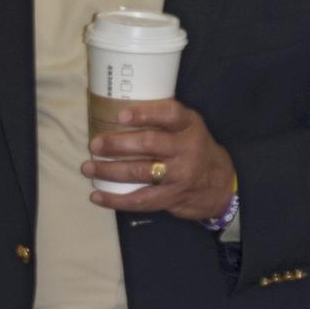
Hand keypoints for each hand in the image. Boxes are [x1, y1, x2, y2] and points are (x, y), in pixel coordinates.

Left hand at [81, 98, 235, 220]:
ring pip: (140, 173)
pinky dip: (116, 200)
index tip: (120, 115)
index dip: (144, 114)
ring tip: (89, 167)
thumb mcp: (190, 128)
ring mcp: (179, 176)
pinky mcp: (171, 198)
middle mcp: (186, 149)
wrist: (221, 185)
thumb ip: (165, 120)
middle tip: (95, 144)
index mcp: (189, 126)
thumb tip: (120, 108)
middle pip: (149, 144)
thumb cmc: (196, 148)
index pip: (169, 115)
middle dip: (117, 144)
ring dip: (110, 171)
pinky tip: (97, 196)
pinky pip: (140, 200)